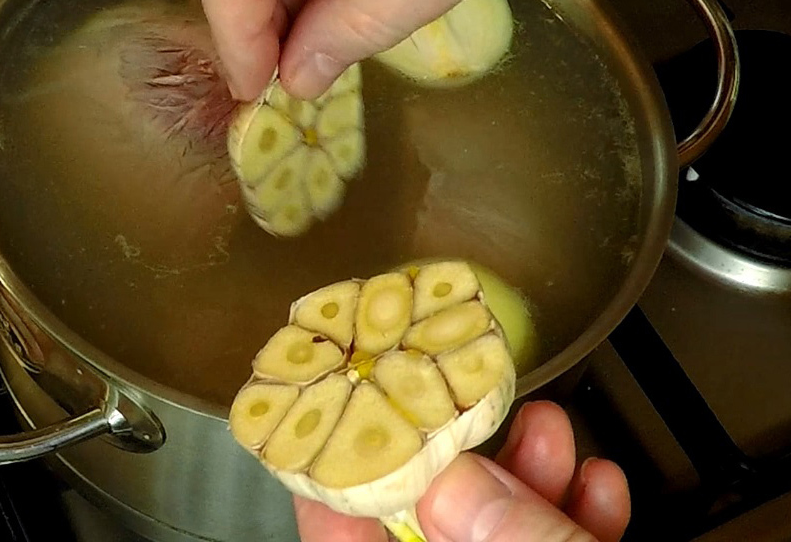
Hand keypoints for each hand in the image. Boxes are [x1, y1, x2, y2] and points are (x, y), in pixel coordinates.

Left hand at [294, 401, 629, 541]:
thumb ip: (513, 537)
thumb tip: (451, 484)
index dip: (332, 487)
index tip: (327, 421)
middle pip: (434, 523)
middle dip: (456, 455)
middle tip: (466, 399)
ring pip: (499, 530)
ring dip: (528, 475)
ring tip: (550, 426)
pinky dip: (577, 517)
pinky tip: (600, 485)